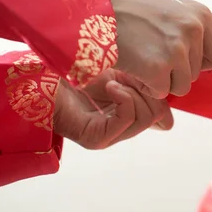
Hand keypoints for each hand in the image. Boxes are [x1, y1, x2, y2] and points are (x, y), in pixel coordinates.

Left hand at [53, 68, 172, 148]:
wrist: (42, 75)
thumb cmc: (77, 72)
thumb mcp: (120, 77)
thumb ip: (144, 94)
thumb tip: (169, 123)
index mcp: (126, 117)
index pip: (160, 114)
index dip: (158, 92)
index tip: (145, 73)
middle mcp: (118, 130)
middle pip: (157, 116)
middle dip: (149, 91)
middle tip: (129, 75)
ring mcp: (108, 137)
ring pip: (145, 119)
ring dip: (134, 93)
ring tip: (115, 81)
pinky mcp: (96, 139)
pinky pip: (127, 120)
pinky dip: (124, 99)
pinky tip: (110, 86)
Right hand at [109, 0, 211, 98]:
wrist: (91, 11)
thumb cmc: (129, 13)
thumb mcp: (170, 11)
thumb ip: (191, 33)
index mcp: (201, 15)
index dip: (200, 63)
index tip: (181, 59)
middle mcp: (193, 29)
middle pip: (197, 74)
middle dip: (175, 71)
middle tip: (150, 51)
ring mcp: (177, 48)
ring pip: (182, 87)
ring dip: (161, 80)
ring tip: (142, 57)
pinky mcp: (158, 67)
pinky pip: (161, 92)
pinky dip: (146, 86)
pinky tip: (134, 64)